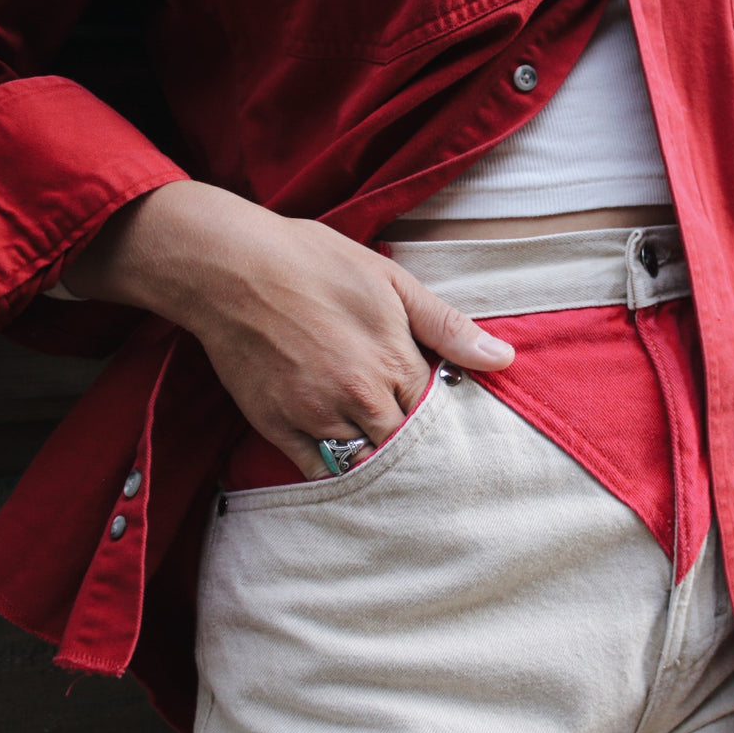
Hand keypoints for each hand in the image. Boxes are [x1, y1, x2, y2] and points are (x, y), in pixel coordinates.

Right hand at [62, 180, 513, 477]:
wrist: (230, 267)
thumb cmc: (313, 262)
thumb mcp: (390, 281)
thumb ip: (446, 326)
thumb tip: (502, 359)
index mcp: (394, 361)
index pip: (436, 409)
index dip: (440, 409)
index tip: (438, 405)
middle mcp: (360, 397)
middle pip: (405, 442)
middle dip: (414, 441)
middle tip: (417, 436)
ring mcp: (316, 416)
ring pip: (366, 461)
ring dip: (380, 458)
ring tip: (386, 449)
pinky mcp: (276, 426)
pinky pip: (317, 469)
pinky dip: (335, 469)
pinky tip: (346, 459)